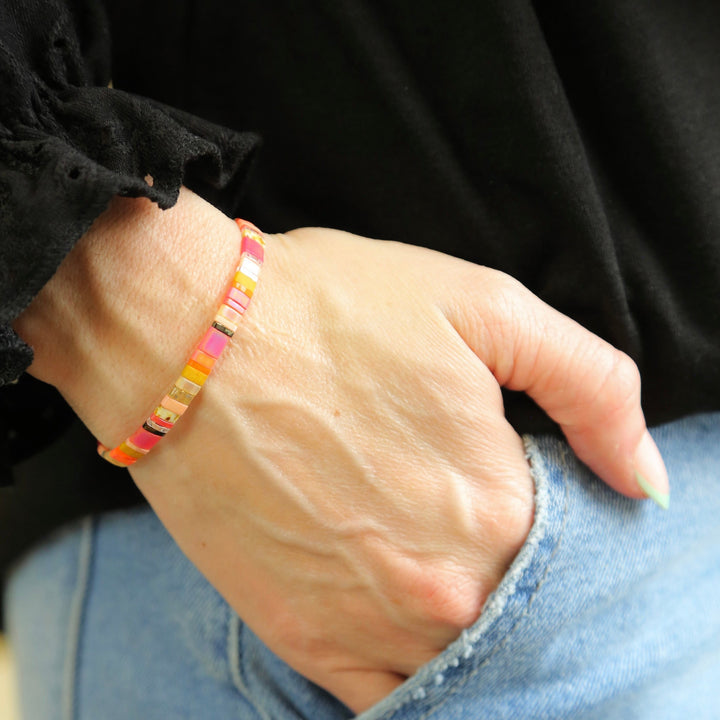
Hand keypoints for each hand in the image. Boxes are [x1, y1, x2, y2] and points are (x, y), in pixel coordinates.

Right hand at [15, 191, 667, 711]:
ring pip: (460, 658)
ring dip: (458, 614)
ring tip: (413, 539)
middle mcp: (444, 591)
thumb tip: (642, 478)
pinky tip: (393, 604)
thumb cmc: (330, 310)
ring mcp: (370, 625)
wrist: (187, 339)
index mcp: (500, 509)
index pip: (574, 547)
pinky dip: (408, 663)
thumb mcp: (483, 308)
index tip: (504, 463)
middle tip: (448, 492)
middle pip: (518, 605)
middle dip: (505, 557)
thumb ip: (592, 388)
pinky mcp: (303, 639)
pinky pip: (388, 693)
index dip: (549, 503)